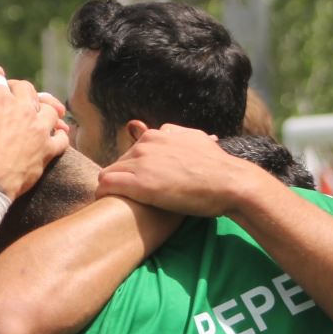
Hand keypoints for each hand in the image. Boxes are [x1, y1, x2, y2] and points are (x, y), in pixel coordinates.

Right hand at [0, 67, 68, 200]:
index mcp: (0, 100)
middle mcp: (24, 110)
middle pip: (27, 90)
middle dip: (18, 91)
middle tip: (10, 98)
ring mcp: (39, 130)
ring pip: (49, 109)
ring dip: (44, 109)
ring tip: (38, 113)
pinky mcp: (48, 150)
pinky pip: (62, 138)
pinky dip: (59, 135)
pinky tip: (54, 136)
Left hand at [96, 125, 260, 215]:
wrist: (229, 183)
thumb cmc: (216, 167)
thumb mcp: (196, 140)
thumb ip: (176, 134)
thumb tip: (167, 129)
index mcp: (157, 134)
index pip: (132, 150)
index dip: (134, 168)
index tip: (139, 182)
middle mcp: (146, 144)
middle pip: (119, 162)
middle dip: (123, 178)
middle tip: (129, 197)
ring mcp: (141, 162)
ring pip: (109, 173)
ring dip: (111, 187)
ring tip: (115, 203)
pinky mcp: (138, 183)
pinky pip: (106, 184)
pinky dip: (103, 194)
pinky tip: (106, 203)